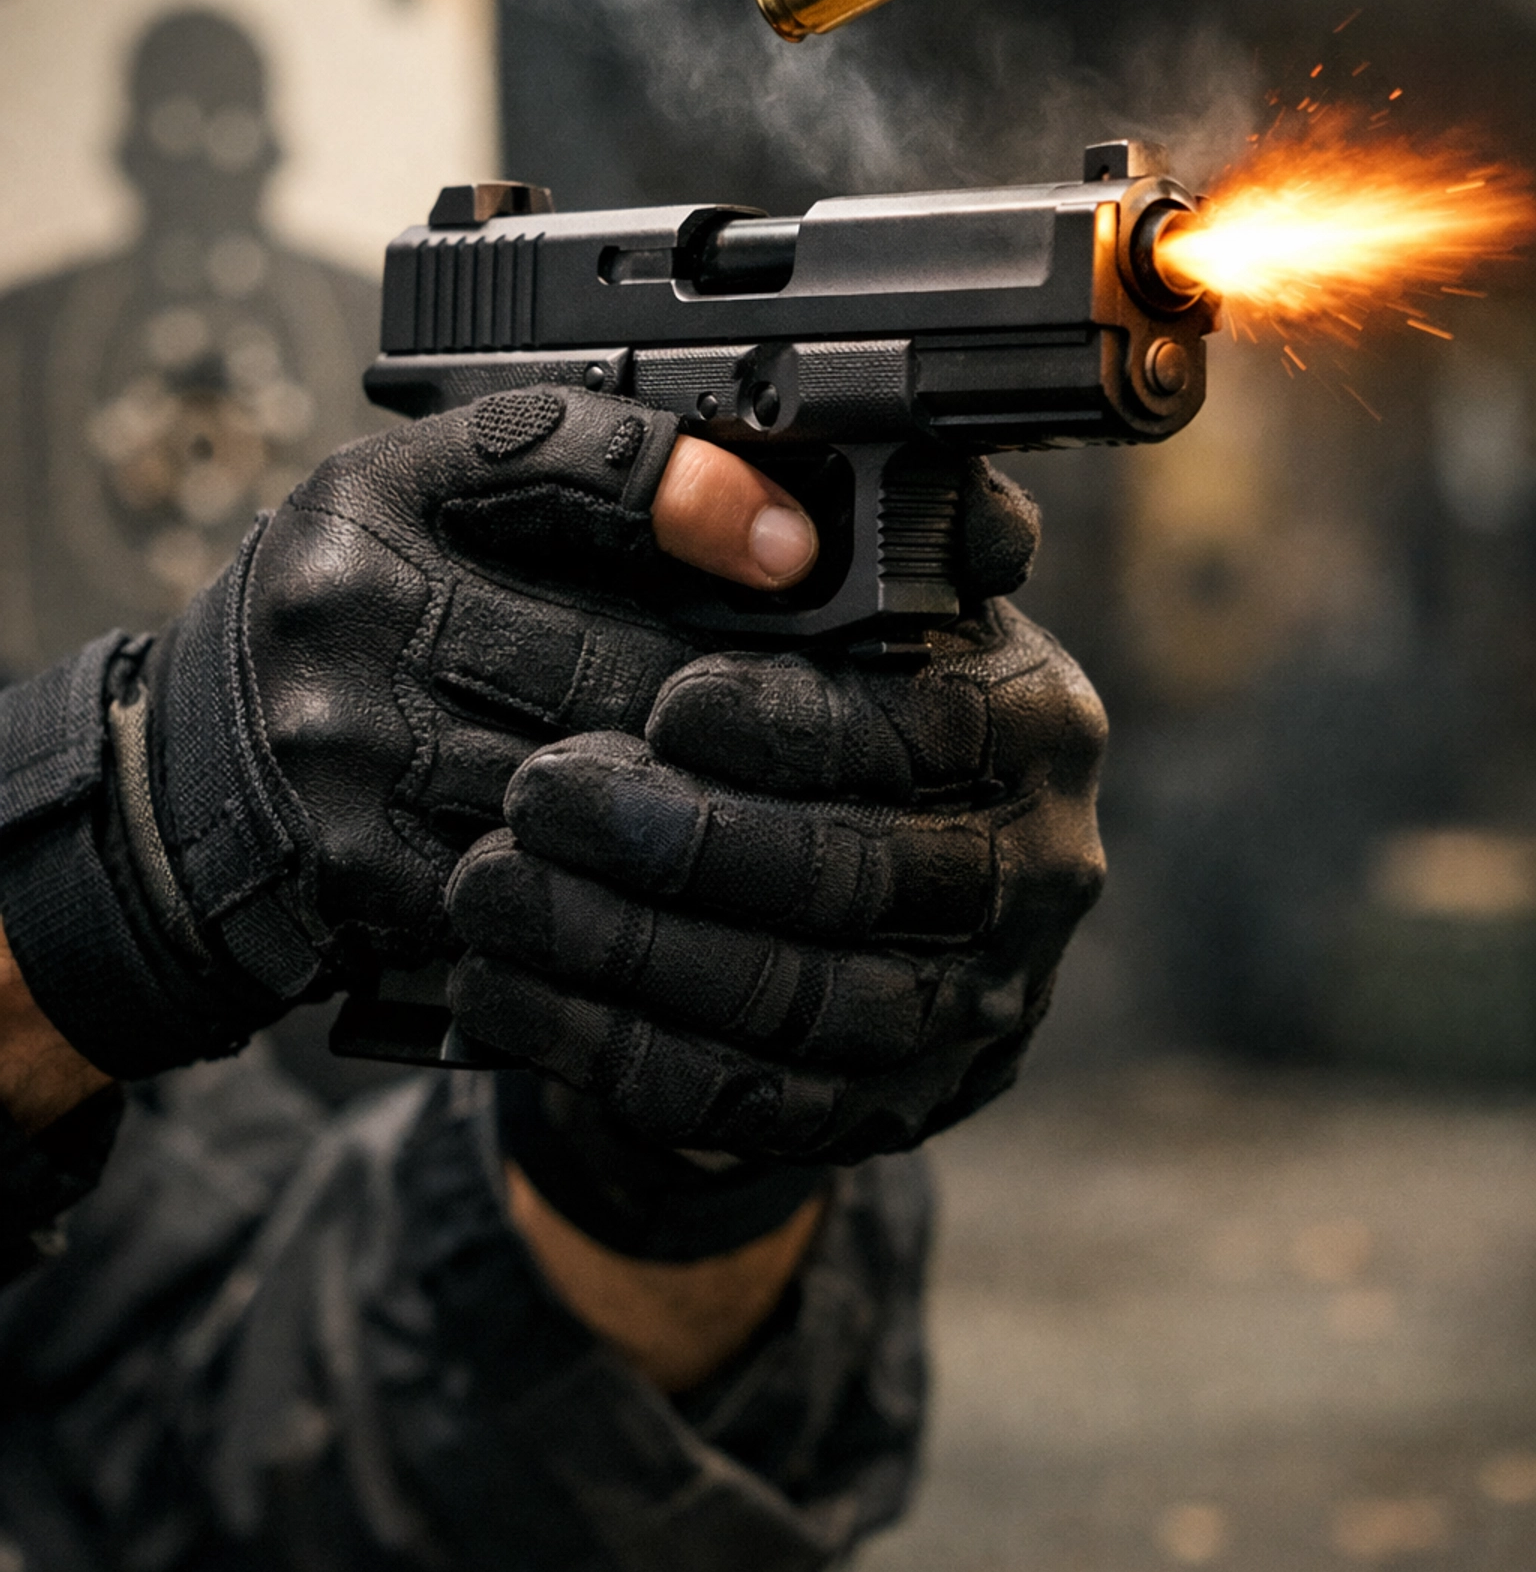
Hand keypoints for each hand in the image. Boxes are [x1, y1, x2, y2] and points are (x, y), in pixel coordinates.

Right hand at [0, 389, 813, 1086]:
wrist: (177, 781)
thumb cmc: (335, 627)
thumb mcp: (411, 514)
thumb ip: (554, 494)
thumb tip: (756, 512)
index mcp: (376, 493)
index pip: (551, 452)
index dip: (689, 491)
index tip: (792, 543)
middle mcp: (349, 602)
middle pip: (601, 651)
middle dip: (718, 687)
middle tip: (812, 708)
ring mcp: (348, 739)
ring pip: (585, 770)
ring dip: (685, 788)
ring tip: (762, 794)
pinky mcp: (358, 859)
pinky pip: (538, 870)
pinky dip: (610, 870)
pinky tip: (662, 868)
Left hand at [446, 467, 1106, 1162]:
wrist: (858, 883)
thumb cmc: (847, 693)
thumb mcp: (875, 595)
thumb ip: (874, 520)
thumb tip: (849, 463)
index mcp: (1038, 726)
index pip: (925, 729)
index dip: (789, 723)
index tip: (665, 703)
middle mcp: (1033, 875)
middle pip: (853, 874)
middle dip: (678, 838)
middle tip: (535, 794)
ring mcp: (968, 1011)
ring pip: (788, 1001)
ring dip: (622, 949)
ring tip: (491, 889)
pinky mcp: (883, 1108)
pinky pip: (737, 1099)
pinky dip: (607, 1046)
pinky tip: (503, 986)